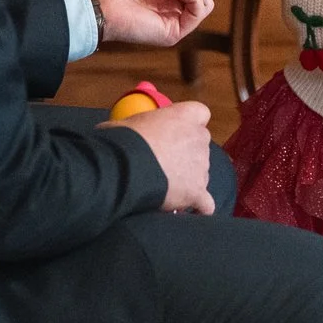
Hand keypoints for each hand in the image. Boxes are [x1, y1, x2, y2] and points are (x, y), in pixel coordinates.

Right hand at [113, 99, 215, 213]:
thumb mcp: (123, 123)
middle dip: (187, 154)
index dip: (190, 124)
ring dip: (189, 180)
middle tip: (165, 162)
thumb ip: (134, 126)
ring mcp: (202, 166)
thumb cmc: (124, 139)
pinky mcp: (198, 191)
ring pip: (202, 173)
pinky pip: (206, 202)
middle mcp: (199, 138)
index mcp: (184, 115)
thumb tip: (116, 132)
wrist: (126, 167)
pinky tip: (187, 209)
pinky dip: (198, 206)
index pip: (200, 113)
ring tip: (166, 189)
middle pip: (200, 145)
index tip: (177, 132)